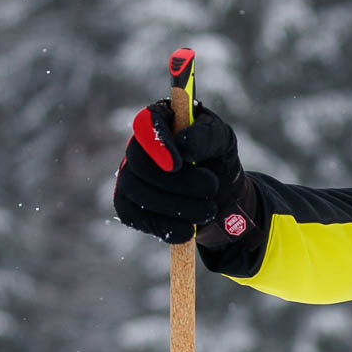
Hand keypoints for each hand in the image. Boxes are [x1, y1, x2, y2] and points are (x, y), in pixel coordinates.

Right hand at [113, 101, 249, 243]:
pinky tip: (188, 230)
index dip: (158, 145)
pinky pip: (134, 216)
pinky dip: (163, 225)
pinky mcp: (129, 205)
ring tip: (209, 210)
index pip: (146, 124)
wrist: (220, 196)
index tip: (177, 165)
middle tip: (212, 188)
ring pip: (137, 191)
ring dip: (176, 206)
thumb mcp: (223, 141)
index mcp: (160, 120)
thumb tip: (183, 146)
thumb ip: (206, 135)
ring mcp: (130, 176)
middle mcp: (138, 147)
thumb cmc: (218, 160)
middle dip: (178, 182)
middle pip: (140, 163)